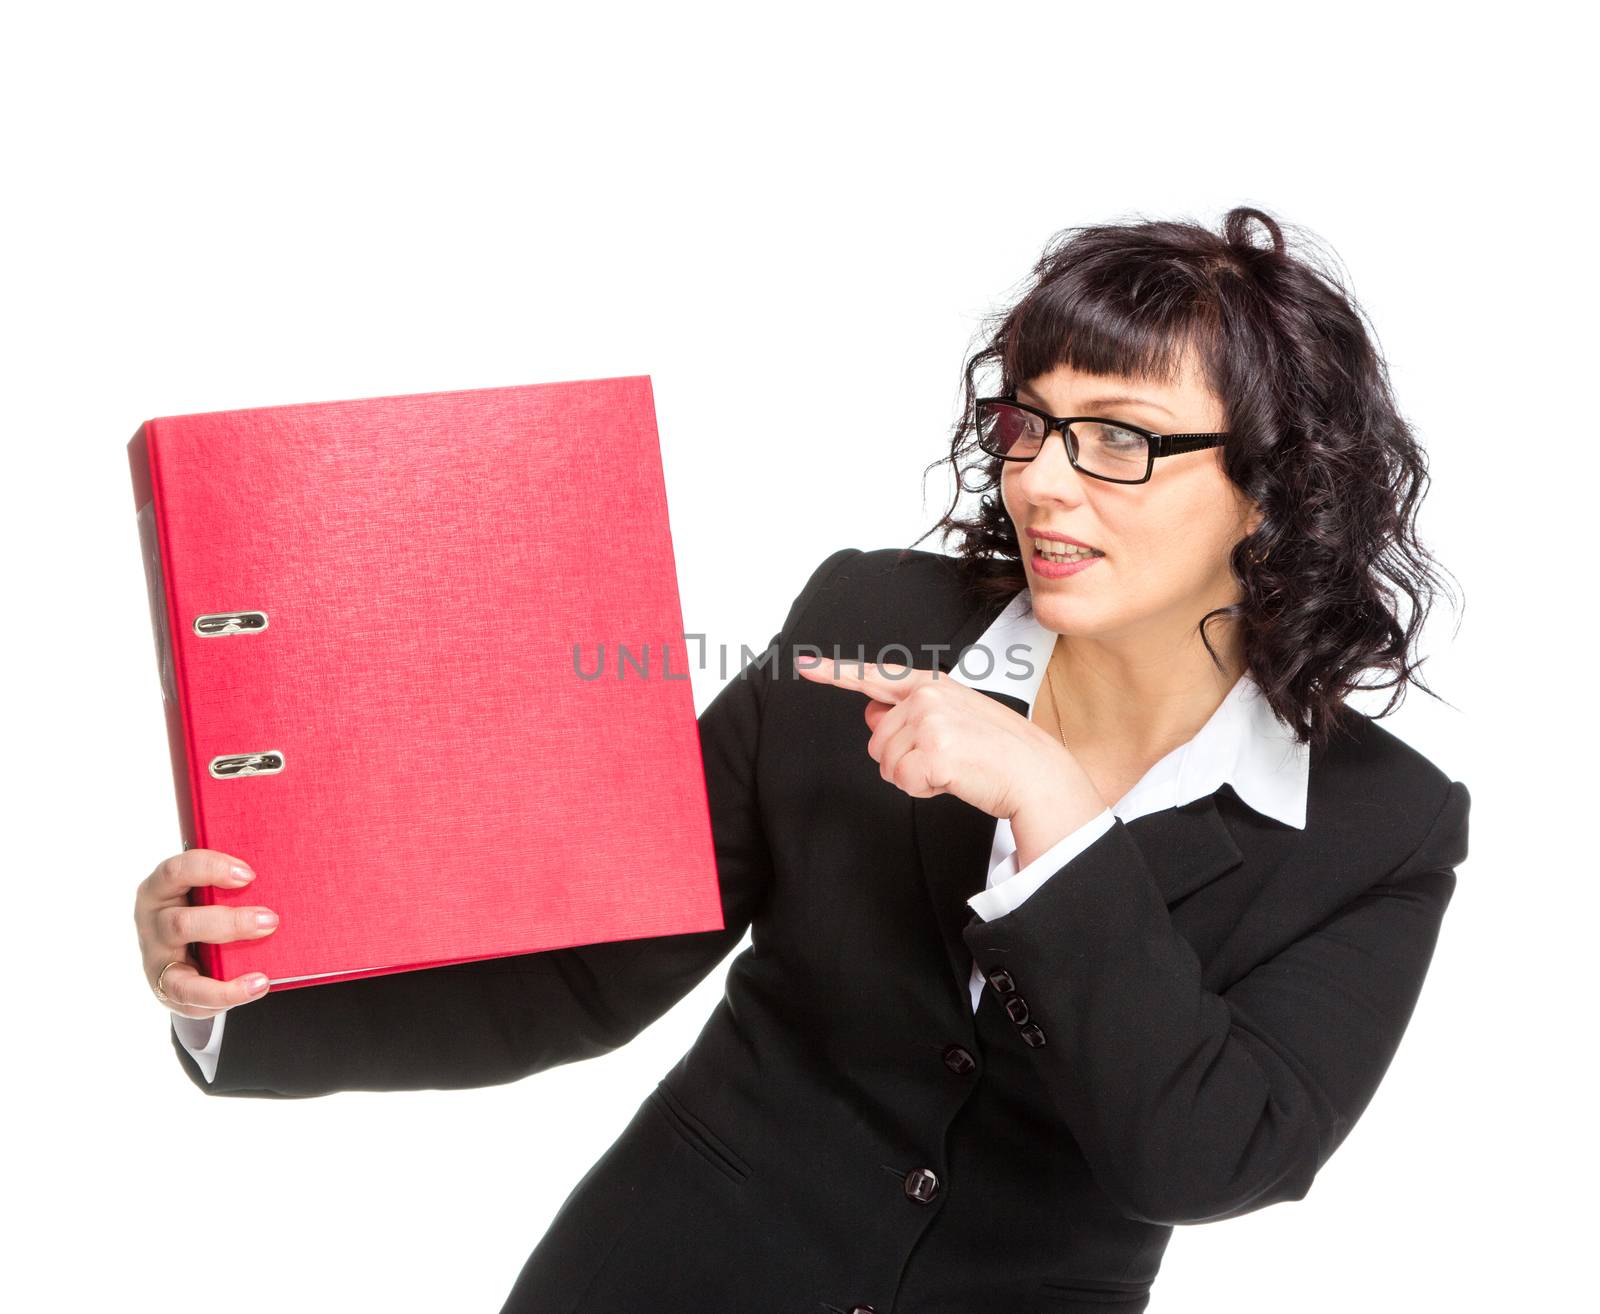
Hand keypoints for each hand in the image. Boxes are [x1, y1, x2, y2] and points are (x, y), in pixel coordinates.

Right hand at [134, 850, 277, 1018]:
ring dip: (228, 964)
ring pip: (186, 965)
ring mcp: (155, 955)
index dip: (211, 869)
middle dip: (230, 923)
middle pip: (182, 922)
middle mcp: (152, 919)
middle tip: (271, 921)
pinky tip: (259, 985)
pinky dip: (227, 992)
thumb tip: (283, 879)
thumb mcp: (209, 894)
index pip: (177, 871)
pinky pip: (191, 993)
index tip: (249, 875)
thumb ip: (233, 886)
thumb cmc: (206, 912)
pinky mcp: (165, 986)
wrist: (187, 958)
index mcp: (163, 887)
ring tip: (265, 967)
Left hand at [795, 655, 1086, 821]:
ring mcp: (930, 722)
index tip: (803, 665)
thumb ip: (908, 713)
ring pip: (886, 764)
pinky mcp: (935, 752)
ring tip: (953, 767)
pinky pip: (903, 783)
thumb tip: (872, 715)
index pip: (874, 677)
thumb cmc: (997, 751)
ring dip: (914, 776)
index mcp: (931, 685)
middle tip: (945, 759)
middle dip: (903, 760)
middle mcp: (927, 696)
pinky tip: (953, 779)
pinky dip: (924, 790)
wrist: (1036, 774)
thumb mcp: (952, 718)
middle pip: (876, 742)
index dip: (834, 673)